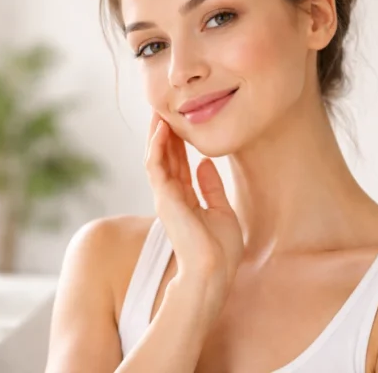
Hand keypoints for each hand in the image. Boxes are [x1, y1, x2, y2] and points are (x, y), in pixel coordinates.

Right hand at [144, 113, 243, 321]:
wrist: (215, 269)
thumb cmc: (220, 250)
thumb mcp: (222, 212)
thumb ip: (212, 188)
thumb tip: (205, 165)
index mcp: (186, 200)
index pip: (179, 164)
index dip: (178, 142)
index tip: (179, 121)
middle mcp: (172, 196)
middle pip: (165, 157)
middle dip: (164, 133)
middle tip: (163, 108)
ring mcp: (165, 196)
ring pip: (156, 157)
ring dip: (156, 133)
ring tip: (158, 110)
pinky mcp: (163, 197)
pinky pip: (155, 164)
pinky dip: (157, 145)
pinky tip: (161, 127)